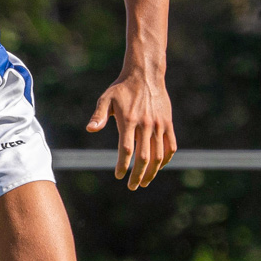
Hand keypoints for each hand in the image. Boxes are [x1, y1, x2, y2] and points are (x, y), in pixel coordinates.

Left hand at [86, 69, 175, 189]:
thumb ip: (99, 116)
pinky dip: (165, 159)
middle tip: (133, 186)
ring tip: (145, 182)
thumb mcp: (106, 99)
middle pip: (143, 158)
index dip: (123, 166)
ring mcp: (159, 125)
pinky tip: (158, 166)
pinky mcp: (168, 123)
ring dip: (152, 172)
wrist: (145, 74)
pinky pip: (170, 146)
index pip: (126, 150)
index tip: (119, 175)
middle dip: (138, 175)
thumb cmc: (122, 88)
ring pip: (158, 155)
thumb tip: (90, 129)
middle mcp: (145, 125)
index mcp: (129, 121)